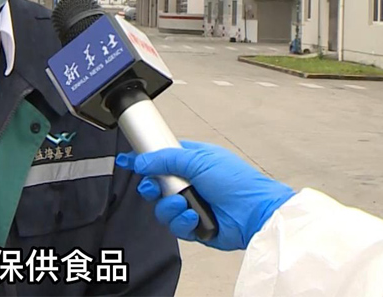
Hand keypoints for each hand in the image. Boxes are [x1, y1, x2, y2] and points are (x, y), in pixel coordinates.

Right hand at [116, 140, 294, 250]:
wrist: (255, 213)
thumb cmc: (237, 181)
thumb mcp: (199, 160)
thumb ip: (166, 159)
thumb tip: (141, 161)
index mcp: (192, 161)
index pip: (161, 157)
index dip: (143, 159)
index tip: (127, 160)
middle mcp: (189, 182)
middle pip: (155, 185)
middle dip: (152, 188)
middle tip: (154, 188)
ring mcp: (191, 204)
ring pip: (162, 208)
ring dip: (170, 207)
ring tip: (185, 204)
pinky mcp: (193, 226)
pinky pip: (174, 226)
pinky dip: (182, 221)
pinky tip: (194, 217)